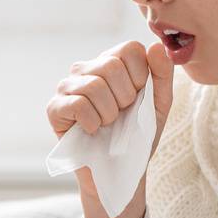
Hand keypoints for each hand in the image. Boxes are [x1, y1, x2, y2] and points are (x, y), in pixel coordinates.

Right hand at [45, 38, 174, 217]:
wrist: (121, 171)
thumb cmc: (139, 135)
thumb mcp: (159, 104)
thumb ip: (162, 74)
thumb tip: (156, 46)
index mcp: (111, 62)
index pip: (129, 49)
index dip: (141, 76)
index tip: (138, 98)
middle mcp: (86, 68)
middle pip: (111, 66)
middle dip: (125, 98)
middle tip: (121, 115)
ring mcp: (67, 87)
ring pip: (94, 86)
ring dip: (109, 114)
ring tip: (107, 125)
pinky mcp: (54, 108)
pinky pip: (78, 105)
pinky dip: (93, 123)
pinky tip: (93, 131)